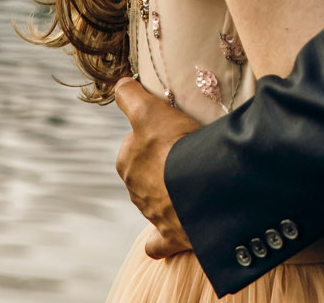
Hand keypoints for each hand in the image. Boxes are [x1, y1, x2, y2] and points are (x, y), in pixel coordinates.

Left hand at [114, 77, 201, 257]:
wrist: (204, 191)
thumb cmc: (177, 146)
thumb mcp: (150, 110)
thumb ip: (130, 96)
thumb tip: (119, 83)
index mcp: (127, 159)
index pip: (136, 140)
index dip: (155, 131)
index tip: (173, 128)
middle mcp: (134, 187)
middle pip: (147, 168)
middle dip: (163, 161)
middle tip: (191, 151)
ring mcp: (150, 213)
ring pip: (155, 198)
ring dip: (169, 191)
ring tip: (197, 180)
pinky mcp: (167, 235)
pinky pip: (157, 241)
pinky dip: (161, 239)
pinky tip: (172, 230)